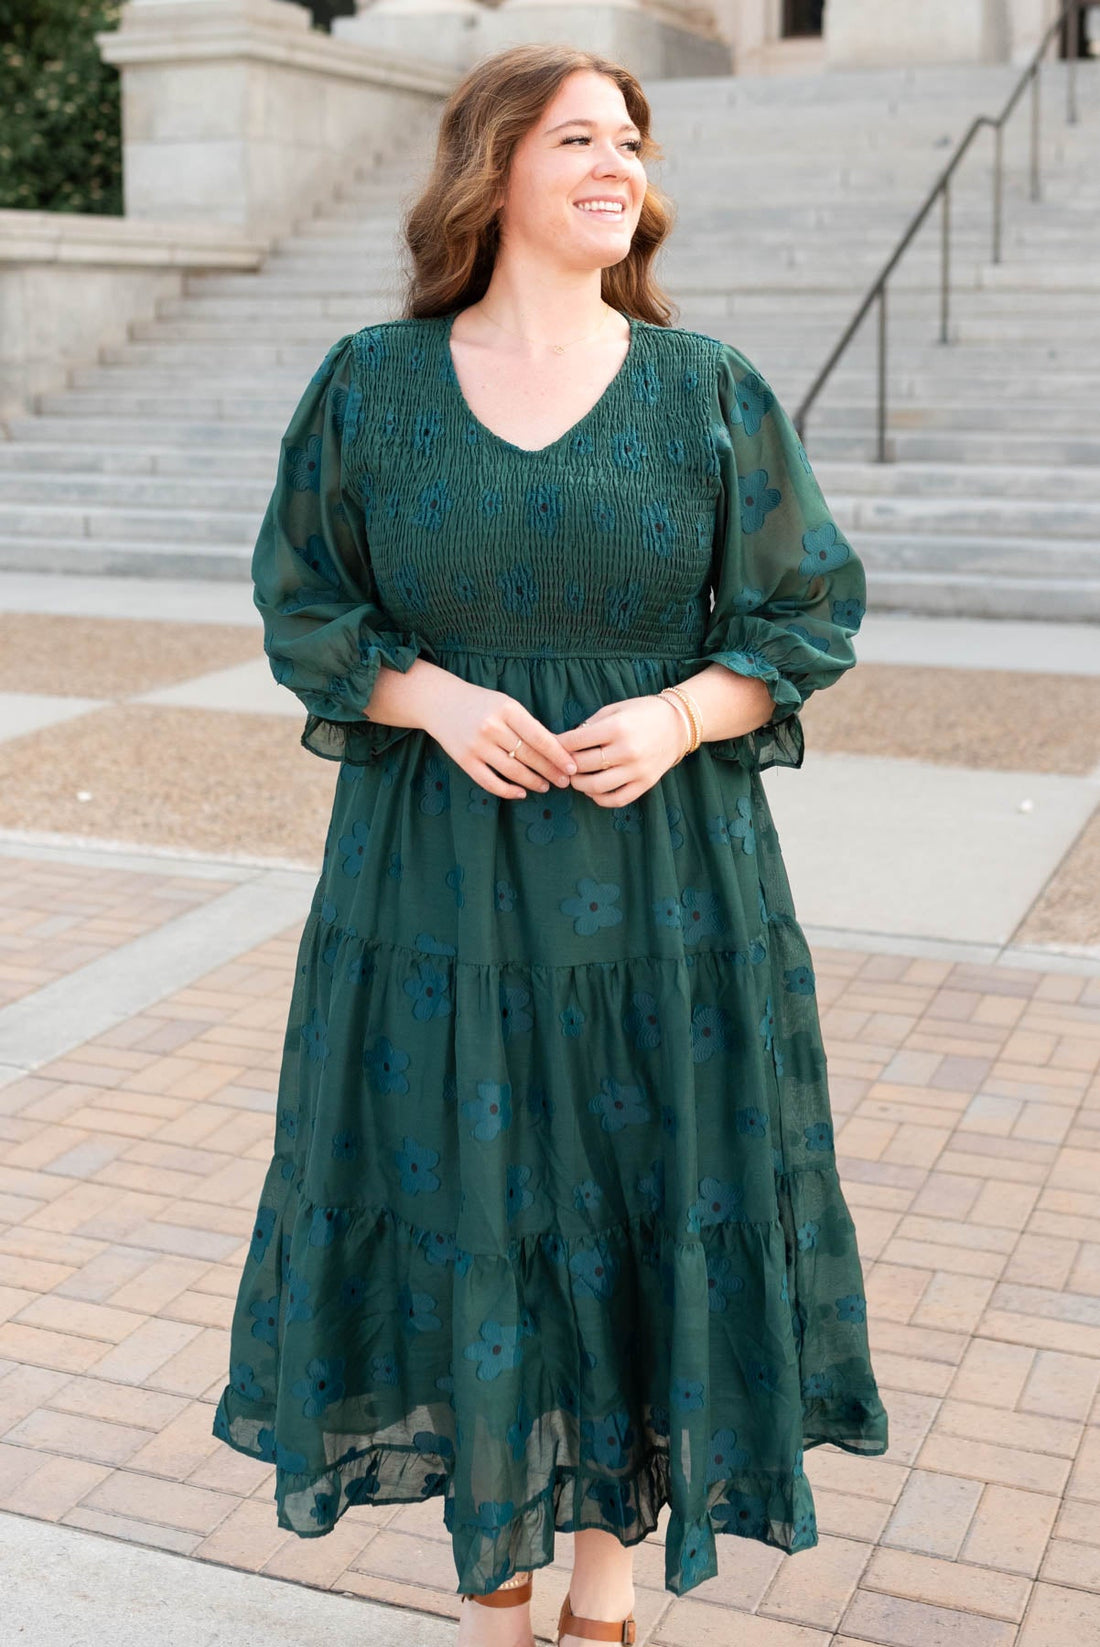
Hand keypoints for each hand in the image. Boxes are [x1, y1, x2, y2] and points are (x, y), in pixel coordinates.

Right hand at [422, 680, 576, 799]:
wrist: (440, 702)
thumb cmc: (480, 703)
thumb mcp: (506, 704)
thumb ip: (528, 725)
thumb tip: (558, 749)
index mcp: (507, 709)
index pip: (539, 737)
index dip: (558, 755)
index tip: (573, 767)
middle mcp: (492, 727)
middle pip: (529, 756)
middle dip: (551, 771)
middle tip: (565, 781)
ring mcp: (477, 745)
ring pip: (512, 771)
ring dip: (533, 781)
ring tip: (546, 786)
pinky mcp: (464, 760)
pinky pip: (490, 782)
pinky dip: (508, 791)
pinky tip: (522, 793)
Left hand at [557, 693, 687, 807]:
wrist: (678, 724)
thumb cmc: (642, 713)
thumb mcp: (614, 709)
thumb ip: (589, 725)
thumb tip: (565, 742)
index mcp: (617, 728)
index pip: (576, 741)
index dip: (558, 744)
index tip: (550, 746)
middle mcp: (627, 750)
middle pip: (582, 765)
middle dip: (566, 765)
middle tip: (560, 763)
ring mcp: (637, 770)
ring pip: (596, 786)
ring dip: (579, 784)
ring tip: (575, 778)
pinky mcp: (645, 784)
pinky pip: (617, 799)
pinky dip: (600, 798)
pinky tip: (593, 790)